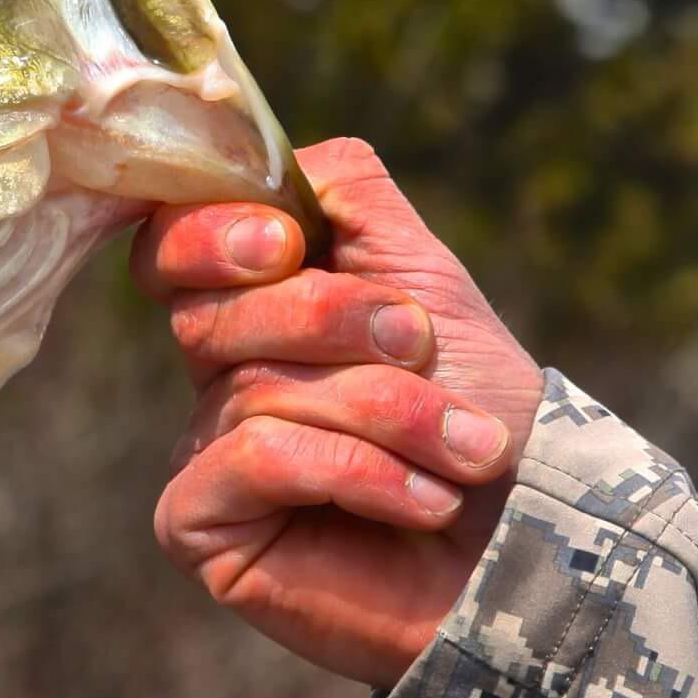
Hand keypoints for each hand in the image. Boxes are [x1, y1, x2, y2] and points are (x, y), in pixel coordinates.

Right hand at [132, 138, 546, 689]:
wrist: (529, 539)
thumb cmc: (483, 414)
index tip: (286, 243)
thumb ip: (347, 195)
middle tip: (423, 349)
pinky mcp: (199, 526)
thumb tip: (267, 157)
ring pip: (257, 390)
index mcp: (250, 312)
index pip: (168, 248)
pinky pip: (252, 458)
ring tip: (464, 454)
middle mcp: (212, 381)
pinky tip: (419, 501)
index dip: (208, 235)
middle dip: (339, 321)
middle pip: (212, 313)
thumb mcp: (423, 276)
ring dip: (389, 411)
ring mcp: (199, 456)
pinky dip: (354, 471)